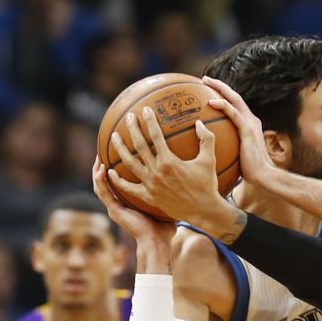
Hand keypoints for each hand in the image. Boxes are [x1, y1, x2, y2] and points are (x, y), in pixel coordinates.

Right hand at [92, 157, 174, 243]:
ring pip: (101, 185)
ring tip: (99, 156)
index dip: (115, 169)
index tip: (117, 153)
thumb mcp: (165, 203)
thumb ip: (168, 190)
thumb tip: (182, 175)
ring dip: (98, 171)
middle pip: (106, 181)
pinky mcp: (114, 211)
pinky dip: (101, 181)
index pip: (117, 181)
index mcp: (128, 202)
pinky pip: (104, 193)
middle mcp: (119, 204)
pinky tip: (103, 169)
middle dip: (103, 165)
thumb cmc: (165, 226)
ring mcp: (114, 208)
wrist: (157, 242)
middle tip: (104, 152)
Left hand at [108, 106, 225, 224]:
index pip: (156, 136)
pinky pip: (129, 188)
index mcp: (170, 161)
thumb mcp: (210, 160)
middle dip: (132, 129)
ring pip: (130, 164)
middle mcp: (157, 172)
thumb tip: (199, 123)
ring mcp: (151, 185)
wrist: (204, 210)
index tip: (146, 110)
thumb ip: (206, 139)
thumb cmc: (208, 184)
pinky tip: (111, 172)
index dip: (150, 121)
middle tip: (128, 117)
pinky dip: (118, 180)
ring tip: (114, 137)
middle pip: (139, 146)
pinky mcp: (148, 196)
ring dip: (120, 149)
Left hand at [202, 76, 276, 186]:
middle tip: (204, 80)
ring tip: (205, 82)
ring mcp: (250, 123)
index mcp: (249, 124)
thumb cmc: (250, 171)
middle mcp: (251, 120)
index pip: (235, 104)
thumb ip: (227, 148)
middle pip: (234, 96)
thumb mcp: (236, 155)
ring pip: (234, 99)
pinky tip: (210, 102)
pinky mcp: (248, 129)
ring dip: (220, 88)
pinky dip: (222, 105)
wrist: (263, 176)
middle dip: (219, 85)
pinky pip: (233, 113)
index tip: (209, 90)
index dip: (224, 95)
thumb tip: (209, 152)